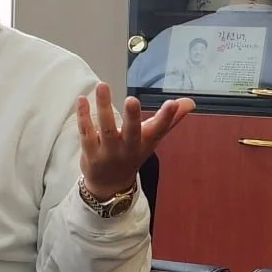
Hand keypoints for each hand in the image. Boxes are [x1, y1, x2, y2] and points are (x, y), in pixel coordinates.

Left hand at [76, 83, 194, 199]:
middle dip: (132, 117)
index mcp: (146, 143)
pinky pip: (86, 133)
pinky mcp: (90, 152)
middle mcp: (128, 148)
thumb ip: (168, 120)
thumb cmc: (132, 155)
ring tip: (103, 85)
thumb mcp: (152, 139)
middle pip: (132, 132)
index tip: (173, 103)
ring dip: (104, 107)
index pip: (159, 130)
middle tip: (132, 100)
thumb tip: (189, 102)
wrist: (110, 185)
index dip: (167, 117)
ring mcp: (108, 152)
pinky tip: (82, 99)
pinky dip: (84, 116)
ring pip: (106, 128)